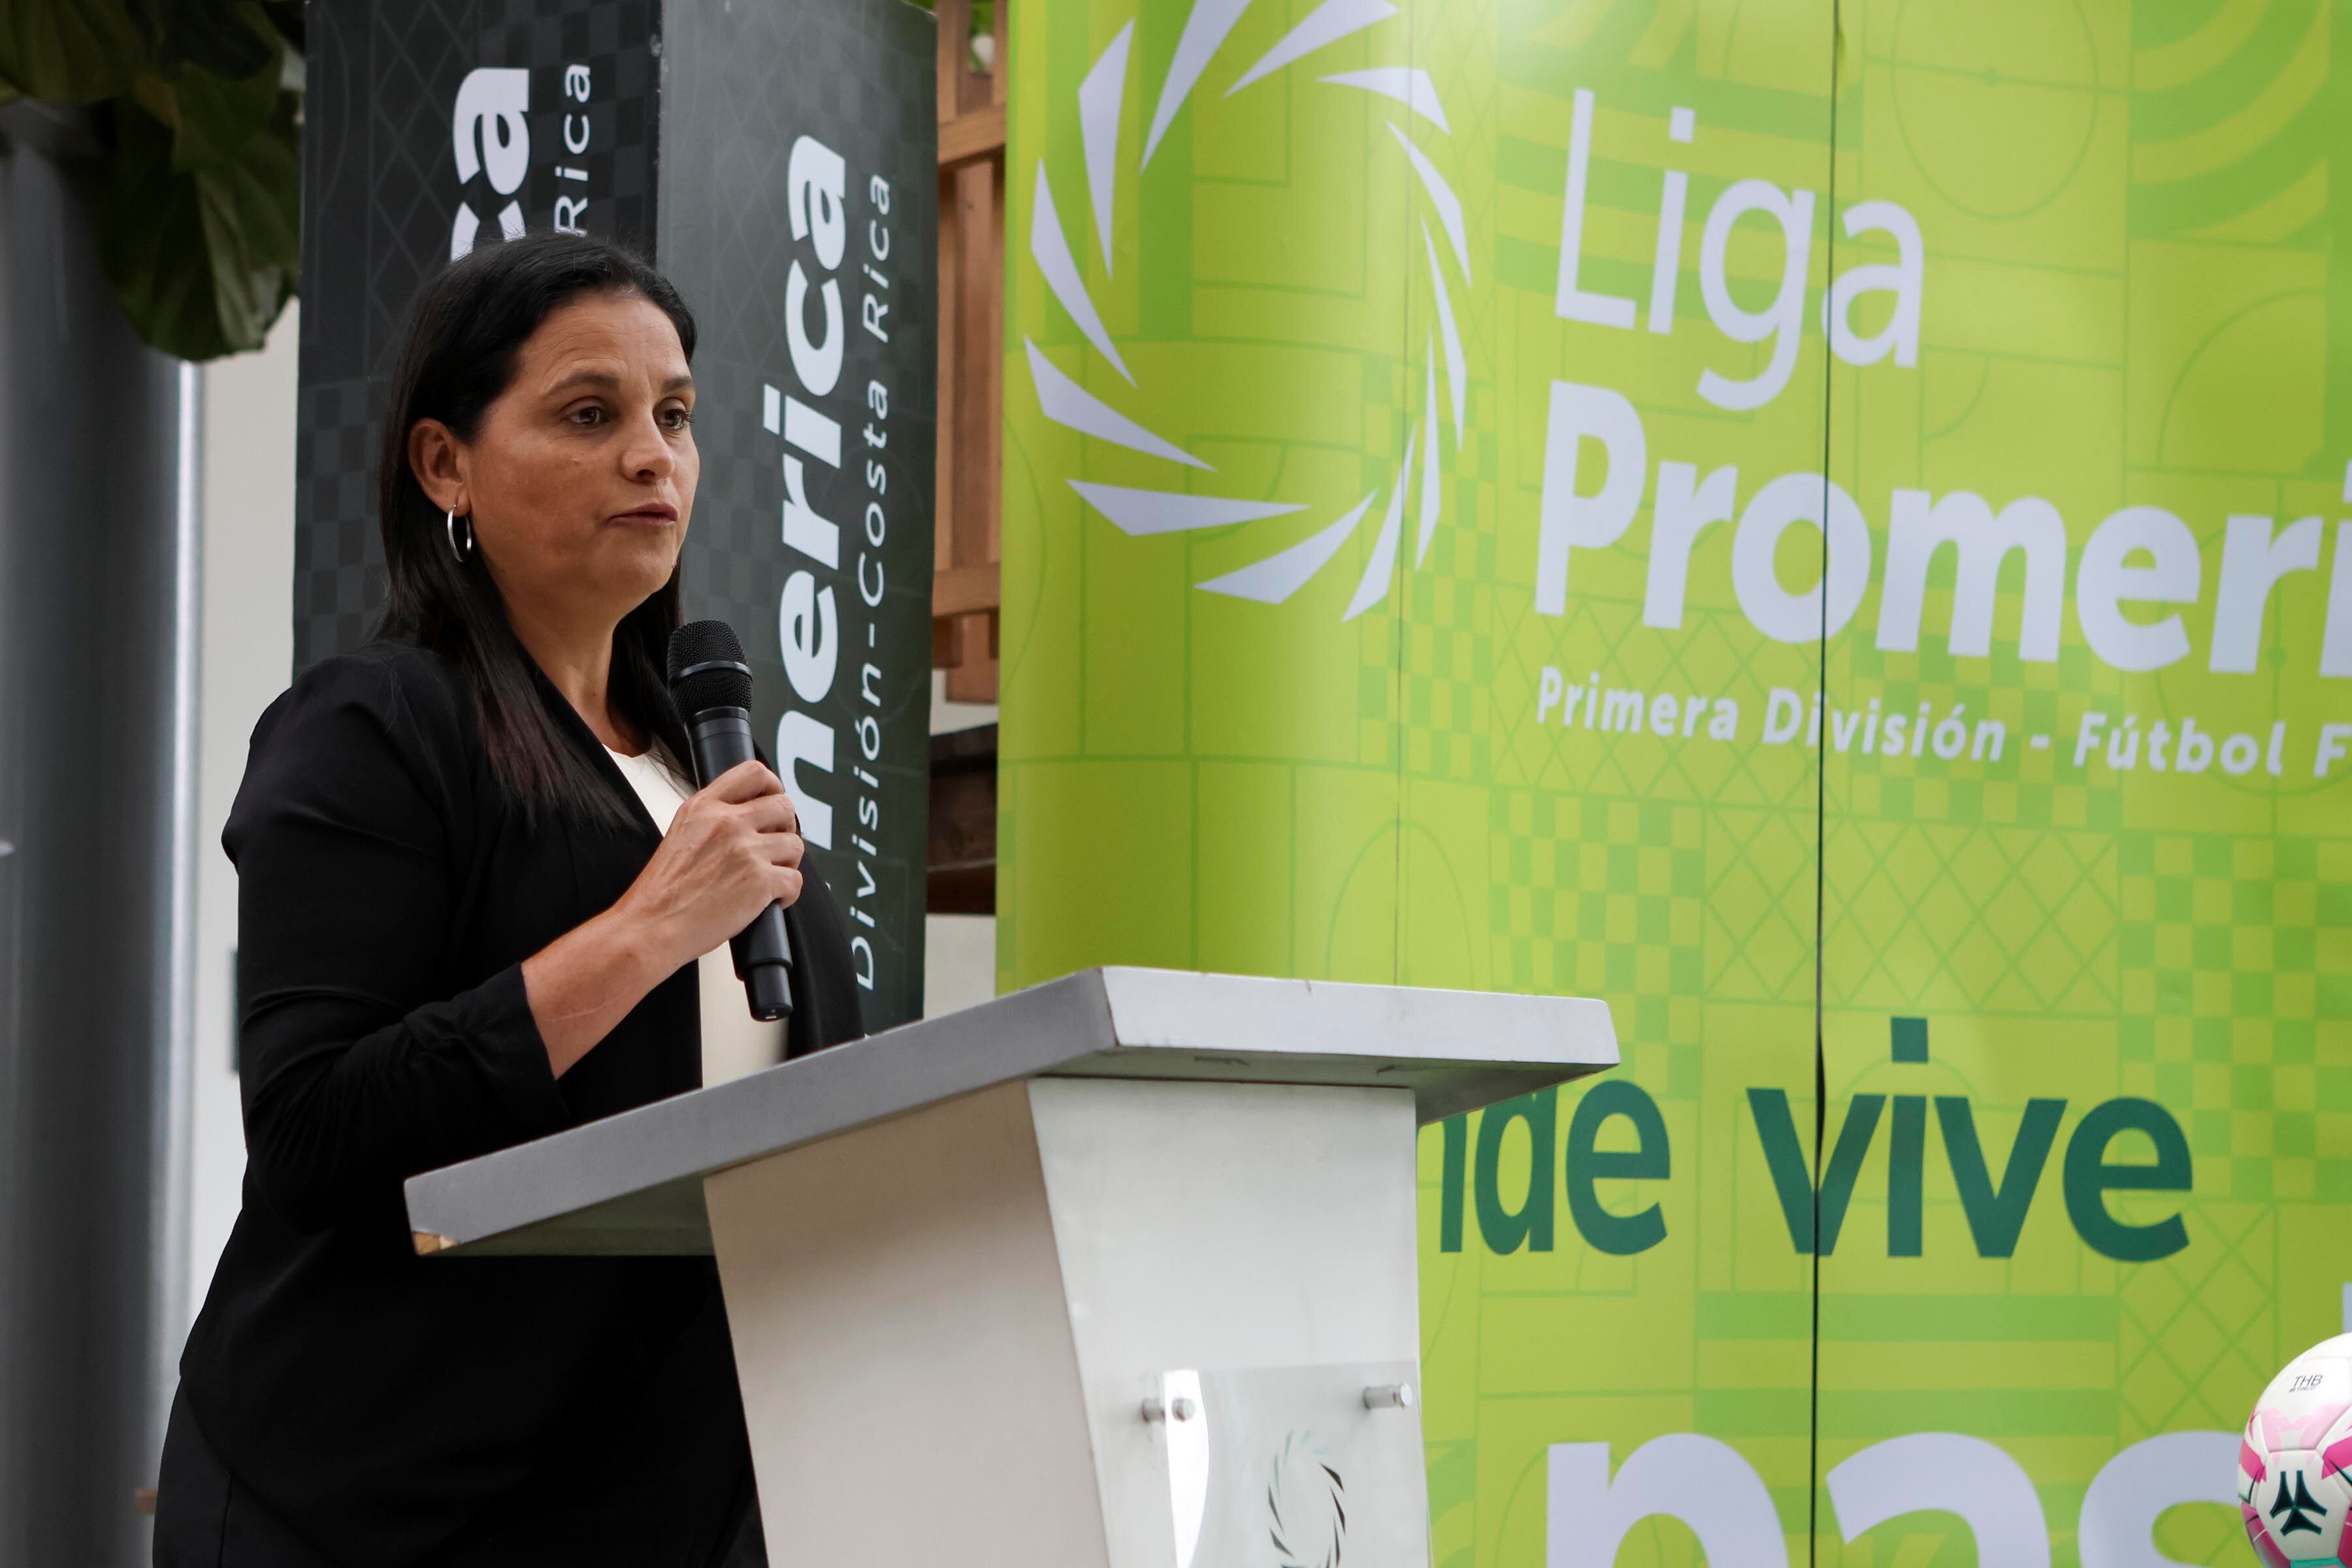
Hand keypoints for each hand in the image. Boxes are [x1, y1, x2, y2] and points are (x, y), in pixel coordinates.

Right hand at [615, 758, 802, 971]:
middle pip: (784, 806)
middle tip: (773, 846)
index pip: (754, 773)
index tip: (773, 800)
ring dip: (787, 863)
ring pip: (794, 844)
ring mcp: (746, 851)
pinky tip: (770, 900)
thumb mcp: (681, 833)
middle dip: (785, 828)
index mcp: (705, 807)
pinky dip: (787, 894)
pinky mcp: (760, 882)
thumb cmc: (663, 891)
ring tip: (767, 877)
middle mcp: (727, 823)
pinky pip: (795, 881)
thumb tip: (750, 813)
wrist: (651, 926)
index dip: (773, 785)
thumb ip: (714, 817)